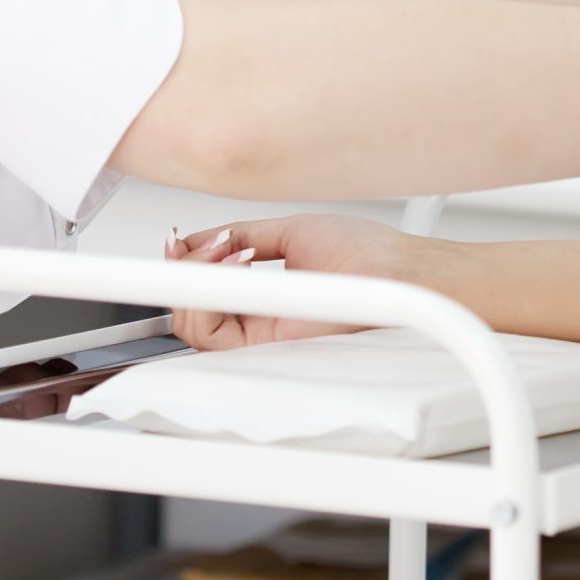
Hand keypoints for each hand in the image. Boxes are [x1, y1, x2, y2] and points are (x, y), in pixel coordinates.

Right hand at [161, 215, 417, 351]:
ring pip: (194, 329)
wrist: (403, 270)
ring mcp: (264, 338)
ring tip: (223, 250)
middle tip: (197, 245)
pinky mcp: (270, 346)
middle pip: (189, 316)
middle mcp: (260, 324)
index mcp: (263, 299)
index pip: (204, 296)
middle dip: (181, 273)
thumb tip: (199, 237)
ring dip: (193, 281)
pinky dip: (207, 297)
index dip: (182, 270)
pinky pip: (217, 336)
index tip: (176, 244)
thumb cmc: (370, 255)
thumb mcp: (294, 233)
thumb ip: (244, 237)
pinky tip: (232, 264)